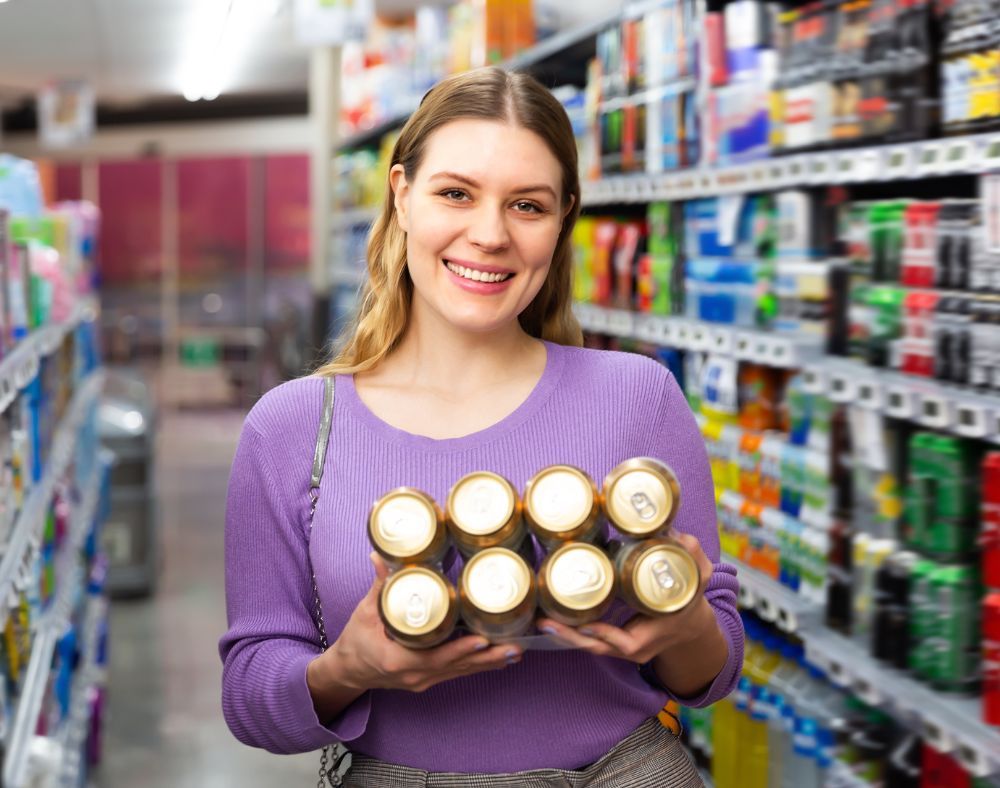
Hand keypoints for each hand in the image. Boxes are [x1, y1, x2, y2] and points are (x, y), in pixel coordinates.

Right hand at [313, 554, 522, 696]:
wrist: (348, 670)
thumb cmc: (355, 642)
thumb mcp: (364, 612)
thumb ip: (379, 586)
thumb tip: (381, 557)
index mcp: (397, 660)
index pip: (435, 656)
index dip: (460, 648)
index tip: (483, 638)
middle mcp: (415, 675)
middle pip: (458, 666)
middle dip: (488, 656)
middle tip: (516, 644)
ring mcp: (423, 680)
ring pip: (462, 671)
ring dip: (490, 662)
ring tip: (517, 649)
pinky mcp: (428, 679)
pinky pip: (458, 672)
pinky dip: (478, 665)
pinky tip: (500, 658)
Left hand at [536, 533, 716, 663]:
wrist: (691, 624)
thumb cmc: (691, 600)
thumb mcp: (699, 578)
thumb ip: (692, 556)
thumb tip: (680, 536)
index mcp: (653, 635)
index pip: (625, 642)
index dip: (605, 634)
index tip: (585, 623)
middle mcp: (634, 648)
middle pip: (598, 647)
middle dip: (570, 637)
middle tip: (547, 621)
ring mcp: (622, 648)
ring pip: (589, 646)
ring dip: (565, 636)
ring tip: (542, 620)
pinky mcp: (613, 641)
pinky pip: (589, 640)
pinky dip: (571, 632)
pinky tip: (551, 619)